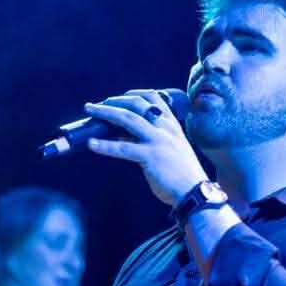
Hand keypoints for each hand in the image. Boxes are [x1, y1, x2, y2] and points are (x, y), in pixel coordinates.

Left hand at [83, 89, 208, 206]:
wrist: (195, 191)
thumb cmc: (182, 173)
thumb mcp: (170, 149)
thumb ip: (148, 140)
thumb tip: (122, 136)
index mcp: (172, 125)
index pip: (154, 98)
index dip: (134, 94)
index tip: (119, 97)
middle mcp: (166, 128)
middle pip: (137, 104)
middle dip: (114, 101)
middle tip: (96, 105)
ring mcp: (159, 141)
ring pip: (128, 119)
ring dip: (105, 112)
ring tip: (89, 110)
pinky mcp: (151, 156)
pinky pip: (123, 148)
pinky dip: (105, 145)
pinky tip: (92, 144)